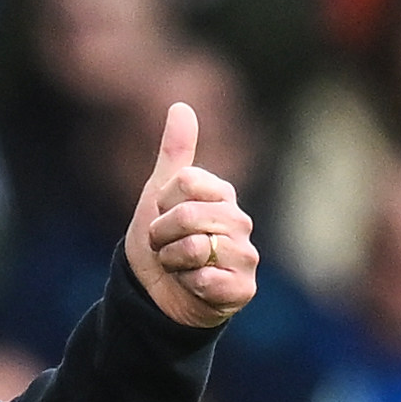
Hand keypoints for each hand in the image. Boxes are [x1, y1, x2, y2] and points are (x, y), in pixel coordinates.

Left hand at [124, 103, 257, 331]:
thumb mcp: (158, 195)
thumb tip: (180, 105)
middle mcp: (239, 222)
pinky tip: (193, 288)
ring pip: (194, 247)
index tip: (162, 218)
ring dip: (172, 263)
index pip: (184, 182)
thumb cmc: (160, 245)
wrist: (155, 296)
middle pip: (187, 214)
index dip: (161, 204)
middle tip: (164, 249)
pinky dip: (188, 286)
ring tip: (179, 269)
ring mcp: (245, 255)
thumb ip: (174, 152)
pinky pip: (205, 279)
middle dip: (161, 236)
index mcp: (222, 195)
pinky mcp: (243, 288)